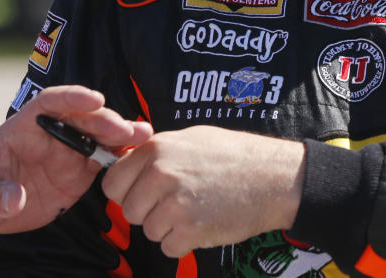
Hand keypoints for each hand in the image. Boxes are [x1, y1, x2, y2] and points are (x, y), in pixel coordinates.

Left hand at [0, 85, 152, 235]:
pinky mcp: (77, 173)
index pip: (49, 103)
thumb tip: (15, 198)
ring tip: (143, 136)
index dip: (72, 98)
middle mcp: (50, 134)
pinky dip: (121, 157)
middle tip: (126, 130)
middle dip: (105, 121)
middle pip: (82, 119)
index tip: (94, 100)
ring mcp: (66, 152)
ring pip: (98, 137)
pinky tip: (139, 155)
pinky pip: (102, 160)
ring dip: (120, 135)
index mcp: (23, 127)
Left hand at [101, 126, 304, 256]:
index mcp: (156, 149)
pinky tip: (204, 222)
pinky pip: (169, 247)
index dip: (127, 191)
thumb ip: (156, 152)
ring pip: (149, 231)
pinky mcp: (189, 230)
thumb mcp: (191, 138)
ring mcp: (174, 203)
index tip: (143, 193)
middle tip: (178, 201)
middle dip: (149, 211)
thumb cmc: (235, 155)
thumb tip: (126, 161)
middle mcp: (160, 174)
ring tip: (197, 208)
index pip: (112, 182)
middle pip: (129, 211)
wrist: (273, 176)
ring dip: (169, 227)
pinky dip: (185, 242)